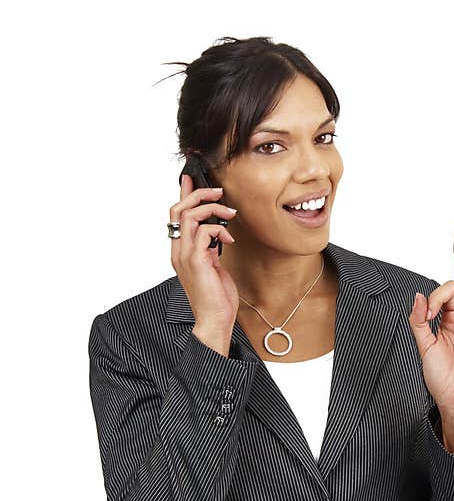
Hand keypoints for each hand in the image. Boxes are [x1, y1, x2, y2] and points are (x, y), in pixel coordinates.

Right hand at [171, 173, 239, 332]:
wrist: (215, 320)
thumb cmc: (216, 298)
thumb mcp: (214, 267)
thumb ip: (211, 249)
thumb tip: (218, 233)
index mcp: (180, 251)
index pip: (175, 216)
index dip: (183, 195)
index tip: (191, 179)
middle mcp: (178, 251)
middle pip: (178, 209)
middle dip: (198, 194)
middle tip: (219, 191)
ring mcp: (185, 256)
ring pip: (190, 216)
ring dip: (213, 209)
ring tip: (229, 213)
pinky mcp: (196, 261)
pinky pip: (204, 232)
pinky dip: (219, 229)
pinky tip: (229, 240)